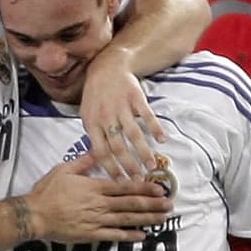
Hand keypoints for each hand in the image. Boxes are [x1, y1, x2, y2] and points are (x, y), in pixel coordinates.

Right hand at [26, 154, 173, 241]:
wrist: (34, 214)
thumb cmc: (47, 191)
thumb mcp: (65, 169)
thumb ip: (84, 161)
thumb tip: (99, 149)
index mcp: (95, 187)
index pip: (125, 186)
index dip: (144, 187)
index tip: (160, 187)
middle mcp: (100, 204)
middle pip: (131, 203)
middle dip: (152, 204)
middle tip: (169, 204)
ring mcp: (97, 220)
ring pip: (127, 219)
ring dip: (147, 219)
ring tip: (163, 219)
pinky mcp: (91, 234)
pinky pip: (114, 236)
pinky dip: (129, 236)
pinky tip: (143, 235)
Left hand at [79, 50, 164, 177]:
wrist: (107, 67)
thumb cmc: (96, 95)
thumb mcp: (88, 114)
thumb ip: (94, 135)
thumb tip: (99, 160)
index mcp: (92, 123)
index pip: (101, 152)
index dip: (112, 169)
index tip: (122, 183)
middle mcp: (106, 117)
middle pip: (118, 147)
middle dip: (130, 166)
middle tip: (139, 180)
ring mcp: (121, 107)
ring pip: (133, 134)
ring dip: (144, 152)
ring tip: (152, 165)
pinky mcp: (135, 97)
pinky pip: (147, 116)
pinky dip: (155, 128)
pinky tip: (162, 140)